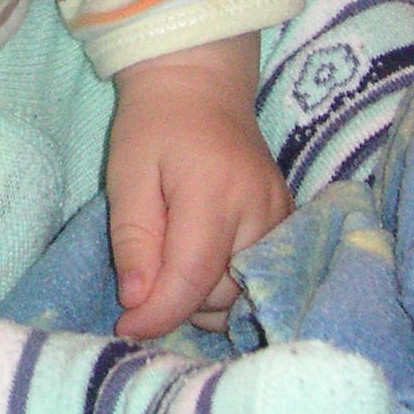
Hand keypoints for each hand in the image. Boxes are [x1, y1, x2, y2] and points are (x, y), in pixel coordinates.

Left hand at [105, 35, 291, 339]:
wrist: (202, 86)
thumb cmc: (156, 125)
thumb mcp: (127, 174)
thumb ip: (132, 239)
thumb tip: (138, 302)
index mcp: (215, 191)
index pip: (192, 277)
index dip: (158, 313)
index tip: (126, 327)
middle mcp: (259, 208)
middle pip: (222, 292)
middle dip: (179, 302)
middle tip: (143, 283)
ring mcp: (280, 215)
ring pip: (243, 291)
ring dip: (203, 297)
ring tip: (170, 269)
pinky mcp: (287, 220)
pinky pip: (259, 274)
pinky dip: (227, 283)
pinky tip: (200, 267)